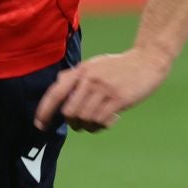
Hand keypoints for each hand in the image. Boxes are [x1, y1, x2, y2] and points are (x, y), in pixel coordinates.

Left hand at [33, 48, 171, 131]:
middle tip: (80, 123)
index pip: (55, 93)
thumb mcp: (94, 65)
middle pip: (69, 112)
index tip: (40, 125)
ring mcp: (105, 89)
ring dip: (88, 126)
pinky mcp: (119, 99)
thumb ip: (76, 75)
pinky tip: (109, 119)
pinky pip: (102, 121)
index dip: (44, 111)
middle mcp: (90, 79)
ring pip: (85, 119)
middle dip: (72, 122)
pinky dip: (101, 125)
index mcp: (81, 71)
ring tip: (96, 122)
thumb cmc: (118, 66)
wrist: (147, 61)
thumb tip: (57, 84)